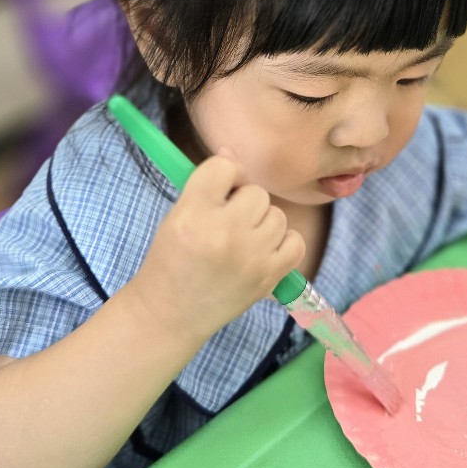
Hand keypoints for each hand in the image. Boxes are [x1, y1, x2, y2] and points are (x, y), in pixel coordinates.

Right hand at [127, 147, 304, 342]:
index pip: (224, 168)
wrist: (171, 314)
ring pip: (277, 215)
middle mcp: (224, 234)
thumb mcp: (177, 217)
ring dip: (262, 224)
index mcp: (193, 215)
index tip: (218, 191)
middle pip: (256, 192)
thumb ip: (206, 185)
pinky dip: (283, 244)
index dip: (224, 176)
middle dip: (243, 204)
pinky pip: (295, 242)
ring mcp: (250, 257)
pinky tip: (262, 251)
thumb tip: (231, 152)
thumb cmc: (171, 261)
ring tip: (241, 242)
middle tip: (226, 223)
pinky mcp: (268, 277)